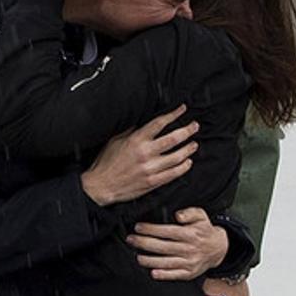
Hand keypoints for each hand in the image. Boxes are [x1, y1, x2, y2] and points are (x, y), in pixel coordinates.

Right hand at [80, 107, 196, 205]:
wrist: (101, 186)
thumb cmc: (106, 163)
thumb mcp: (115, 141)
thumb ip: (131, 131)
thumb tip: (143, 122)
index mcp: (136, 140)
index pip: (159, 123)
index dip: (173, 114)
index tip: (182, 109)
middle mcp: (145, 153)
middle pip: (173, 139)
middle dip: (187, 131)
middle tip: (194, 126)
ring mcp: (150, 169)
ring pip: (177, 157)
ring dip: (188, 149)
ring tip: (194, 144)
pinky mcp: (152, 182)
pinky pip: (173, 174)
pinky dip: (183, 167)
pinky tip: (188, 163)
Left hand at [128, 207, 228, 280]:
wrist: (218, 249)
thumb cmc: (204, 230)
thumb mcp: (201, 216)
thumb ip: (190, 213)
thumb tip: (178, 215)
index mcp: (191, 234)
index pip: (167, 231)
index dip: (151, 229)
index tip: (138, 227)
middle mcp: (189, 249)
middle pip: (163, 247)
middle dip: (144, 243)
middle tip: (131, 240)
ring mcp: (189, 262)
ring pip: (166, 262)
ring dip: (149, 260)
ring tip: (137, 256)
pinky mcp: (189, 273)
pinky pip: (174, 275)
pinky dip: (163, 275)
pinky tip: (152, 273)